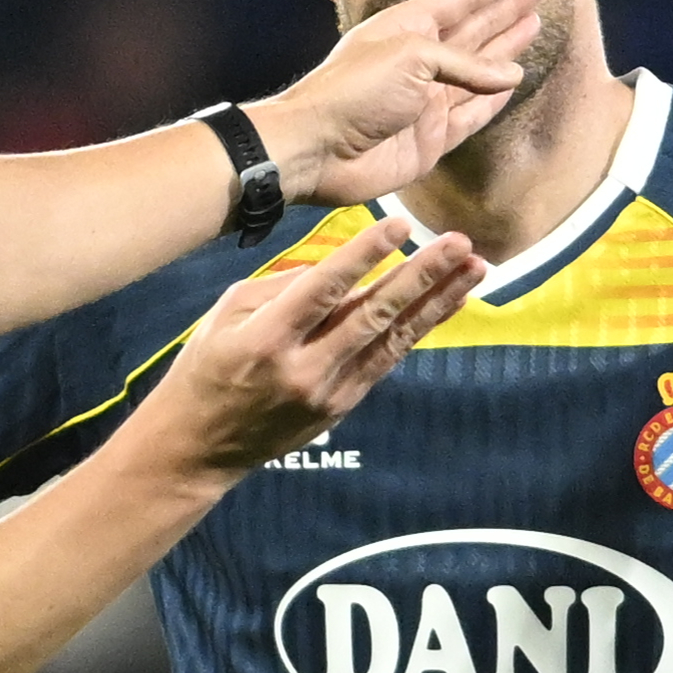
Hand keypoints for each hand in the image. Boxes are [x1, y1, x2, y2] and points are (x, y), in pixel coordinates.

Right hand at [146, 214, 485, 476]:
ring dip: (436, 301)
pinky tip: (448, 304)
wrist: (197, 448)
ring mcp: (326, 394)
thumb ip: (280, 287)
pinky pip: (386, 361)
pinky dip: (418, 330)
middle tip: (460, 243)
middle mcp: (301, 370)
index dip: (364, 255)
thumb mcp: (224, 316)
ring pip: (391, 339)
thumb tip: (337, 269)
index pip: (323, 289)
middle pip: (372, 315)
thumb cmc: (204, 370)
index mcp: (265, 340)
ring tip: (474, 268)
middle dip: (421, 275)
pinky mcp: (340, 408)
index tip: (401, 223)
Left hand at [251, 0, 544, 202]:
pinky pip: (471, 114)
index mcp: (407, 28)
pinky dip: (493, 98)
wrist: (318, 150)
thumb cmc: (353, 91)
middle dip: (505, 7)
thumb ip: (465, 63)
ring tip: (533, 22)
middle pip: (473, 26)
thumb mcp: (410, 56)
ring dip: (505, 46)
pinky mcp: (430, 138)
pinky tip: (513, 80)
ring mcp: (426, 100)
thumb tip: (511, 76)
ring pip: (478, 69)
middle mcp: (419, 60)